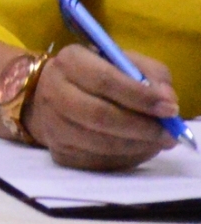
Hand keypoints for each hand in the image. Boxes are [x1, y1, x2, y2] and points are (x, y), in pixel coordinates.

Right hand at [23, 44, 177, 170]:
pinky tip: (138, 148)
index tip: (170, 109)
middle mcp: (53, 92)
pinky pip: (98, 162)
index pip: (105, 80)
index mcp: (71, 62)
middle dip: (141, 127)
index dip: (141, 97)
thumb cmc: (97, 76)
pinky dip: (126, 158)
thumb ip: (151, 74)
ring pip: (100, 143)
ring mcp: (52, 125)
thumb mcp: (124, 62)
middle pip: (100, 115)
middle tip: (169, 134)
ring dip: (137, 146)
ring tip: (157, 142)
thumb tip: (167, 100)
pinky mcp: (59, 152)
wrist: (53, 96)